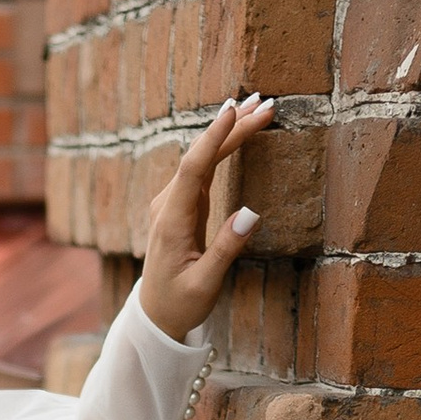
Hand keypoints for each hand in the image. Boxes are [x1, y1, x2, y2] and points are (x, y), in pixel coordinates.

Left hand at [139, 93, 277, 340]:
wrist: (155, 315)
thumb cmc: (179, 304)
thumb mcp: (205, 284)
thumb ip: (227, 249)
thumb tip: (252, 212)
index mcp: (172, 221)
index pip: (193, 168)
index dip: (214, 136)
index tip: (234, 110)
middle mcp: (169, 205)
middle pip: (201, 156)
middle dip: (232, 127)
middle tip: (266, 103)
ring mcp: (174, 203)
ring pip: (203, 160)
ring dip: (230, 133)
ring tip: (259, 110)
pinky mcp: (182, 206)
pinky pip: (203, 170)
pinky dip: (223, 148)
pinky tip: (239, 132)